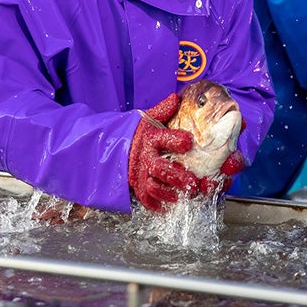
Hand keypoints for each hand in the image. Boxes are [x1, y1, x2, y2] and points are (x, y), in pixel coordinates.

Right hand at [129, 93, 197, 211]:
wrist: (114, 147)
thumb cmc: (138, 133)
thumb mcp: (148, 119)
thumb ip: (163, 110)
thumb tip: (176, 97)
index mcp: (150, 138)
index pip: (163, 138)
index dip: (175, 140)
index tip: (188, 142)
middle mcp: (145, 157)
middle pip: (161, 168)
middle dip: (177, 176)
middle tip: (192, 182)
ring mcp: (139, 173)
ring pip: (153, 186)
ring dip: (168, 193)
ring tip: (182, 197)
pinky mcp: (136, 185)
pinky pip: (144, 198)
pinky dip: (154, 205)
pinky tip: (166, 209)